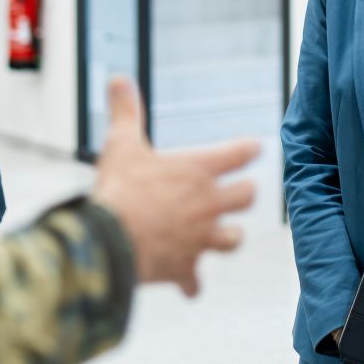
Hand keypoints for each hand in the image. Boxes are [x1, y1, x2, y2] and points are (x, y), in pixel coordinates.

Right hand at [91, 77, 259, 296]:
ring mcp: (200, 238)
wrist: (110, 241)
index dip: (248, 149)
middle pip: (246, 197)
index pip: (239, 154)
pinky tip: (188, 286)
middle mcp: (208, 204)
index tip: (253, 148)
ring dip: (228, 237)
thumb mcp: (120, 143)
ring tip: (224, 235)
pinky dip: (191, 284)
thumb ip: (125, 111)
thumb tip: (119, 77)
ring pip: (232, 239)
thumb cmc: (119, 189)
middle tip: (242, 191)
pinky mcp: (184, 267)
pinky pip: (195, 281)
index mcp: (197, 170)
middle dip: (244, 194)